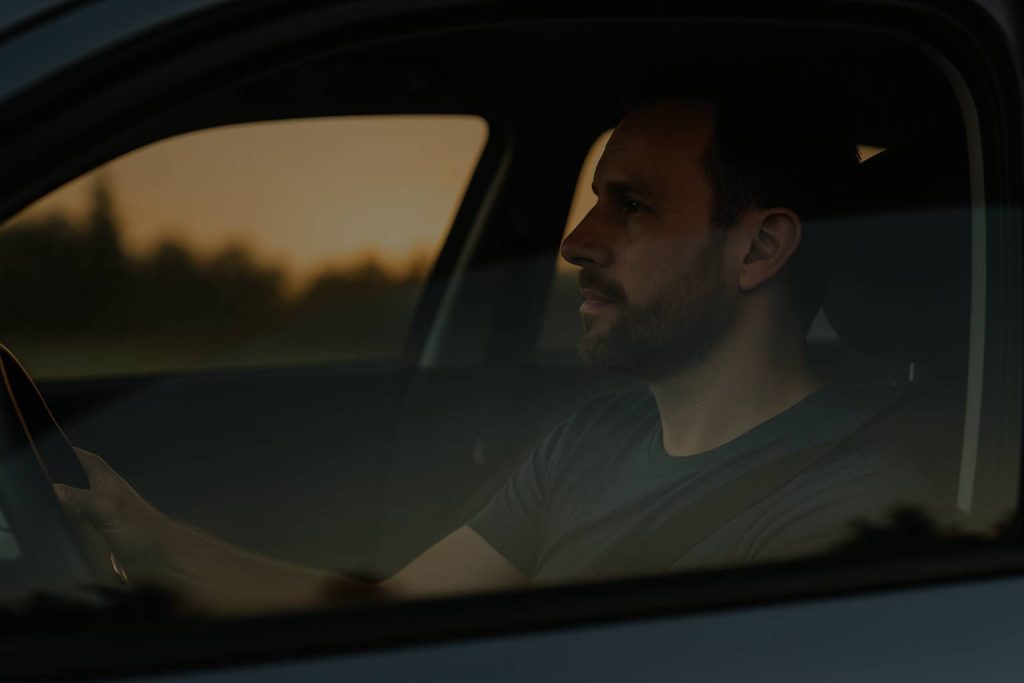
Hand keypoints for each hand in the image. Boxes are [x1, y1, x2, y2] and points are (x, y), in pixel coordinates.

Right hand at [54, 448, 182, 588]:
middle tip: (36, 485)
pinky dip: (65, 527)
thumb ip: (81, 497)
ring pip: (75, 506)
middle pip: (77, 482)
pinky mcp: (99, 538)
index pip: (89, 461)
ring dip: (60, 507)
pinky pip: (77, 527)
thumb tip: (52, 487)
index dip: (73, 454)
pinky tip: (52, 532)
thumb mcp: (108, 508)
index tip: (50, 451)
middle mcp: (103, 497)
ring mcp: (100, 518)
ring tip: (42, 509)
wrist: (161, 558)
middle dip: (59, 481)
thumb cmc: (140, 527)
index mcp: (107, 482)